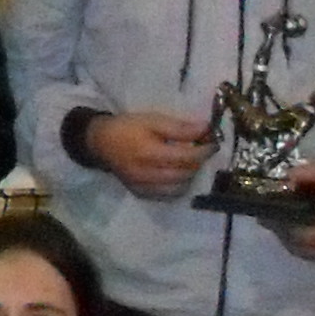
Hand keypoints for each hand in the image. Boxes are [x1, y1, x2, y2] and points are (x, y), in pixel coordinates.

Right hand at [86, 110, 215, 196]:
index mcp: (150, 154)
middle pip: (185, 174)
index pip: (187, 158)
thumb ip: (180, 127)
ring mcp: (144, 187)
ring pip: (179, 188)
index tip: (213, 142)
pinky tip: (176, 173)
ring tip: (188, 162)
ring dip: (189, 175)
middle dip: (198, 162)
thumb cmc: (127, 128)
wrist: (100, 143)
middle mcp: (147, 175)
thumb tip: (206, 128)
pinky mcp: (141, 193)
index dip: (204, 151)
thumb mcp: (153, 120)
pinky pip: (167, 195)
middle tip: (201, 150)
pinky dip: (177, 185)